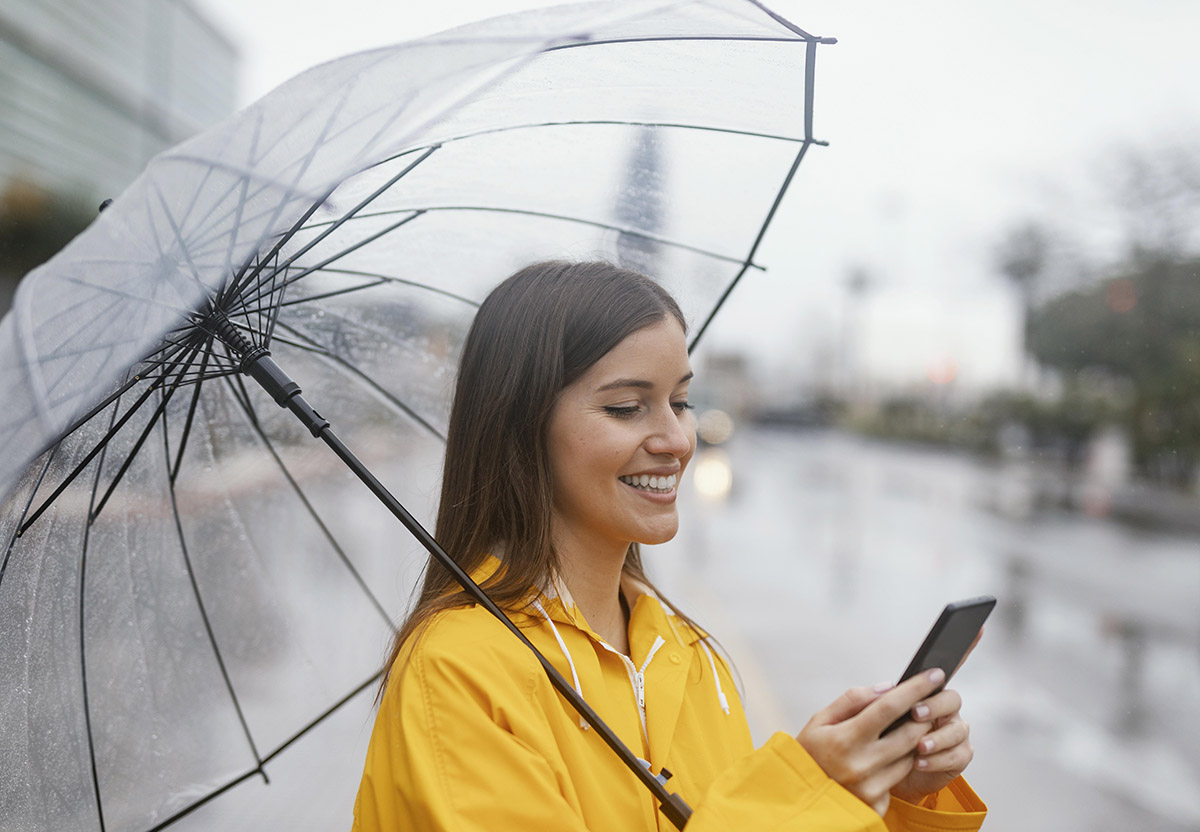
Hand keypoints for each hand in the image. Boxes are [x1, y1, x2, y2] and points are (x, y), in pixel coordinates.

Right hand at [795, 669, 945, 816]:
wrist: (799, 797)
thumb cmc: (809, 752)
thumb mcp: (820, 719)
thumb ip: (852, 700)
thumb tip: (887, 688)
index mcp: (845, 739)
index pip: (889, 707)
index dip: (915, 689)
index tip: (934, 676)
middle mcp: (861, 765)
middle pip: (910, 734)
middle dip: (923, 716)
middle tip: (924, 706)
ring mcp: (871, 788)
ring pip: (911, 757)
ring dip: (913, 741)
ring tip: (899, 733)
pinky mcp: (877, 804)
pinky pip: (899, 778)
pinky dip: (898, 764)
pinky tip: (884, 759)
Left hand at [889, 687, 972, 804]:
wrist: (890, 773)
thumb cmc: (887, 742)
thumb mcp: (879, 721)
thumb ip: (881, 703)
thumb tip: (882, 690)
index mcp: (928, 699)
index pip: (936, 684)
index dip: (927, 687)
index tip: (912, 698)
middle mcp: (945, 713)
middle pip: (952, 701)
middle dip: (935, 707)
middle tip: (916, 716)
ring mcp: (955, 735)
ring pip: (957, 731)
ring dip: (937, 738)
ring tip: (920, 746)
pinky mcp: (958, 758)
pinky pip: (956, 756)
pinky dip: (938, 760)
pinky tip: (921, 762)